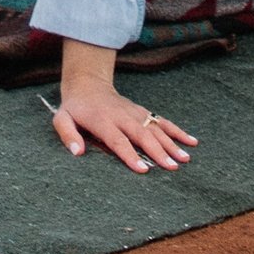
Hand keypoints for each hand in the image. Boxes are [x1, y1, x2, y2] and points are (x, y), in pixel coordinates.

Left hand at [51, 43, 195, 173]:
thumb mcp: (62, 119)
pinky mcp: (143, 111)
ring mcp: (135, 112)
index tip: (143, 170)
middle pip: (142, 135)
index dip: (130, 155)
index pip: (118, 140)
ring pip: (156, 128)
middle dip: (158, 151)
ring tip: (185, 159)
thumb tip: (77, 152)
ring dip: (171, 143)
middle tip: (172, 167)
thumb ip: (68, 135)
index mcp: (103, 121)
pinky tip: (191, 141)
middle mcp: (123, 116)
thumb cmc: (75, 108)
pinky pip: (162, 120)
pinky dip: (177, 130)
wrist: (88, 84)